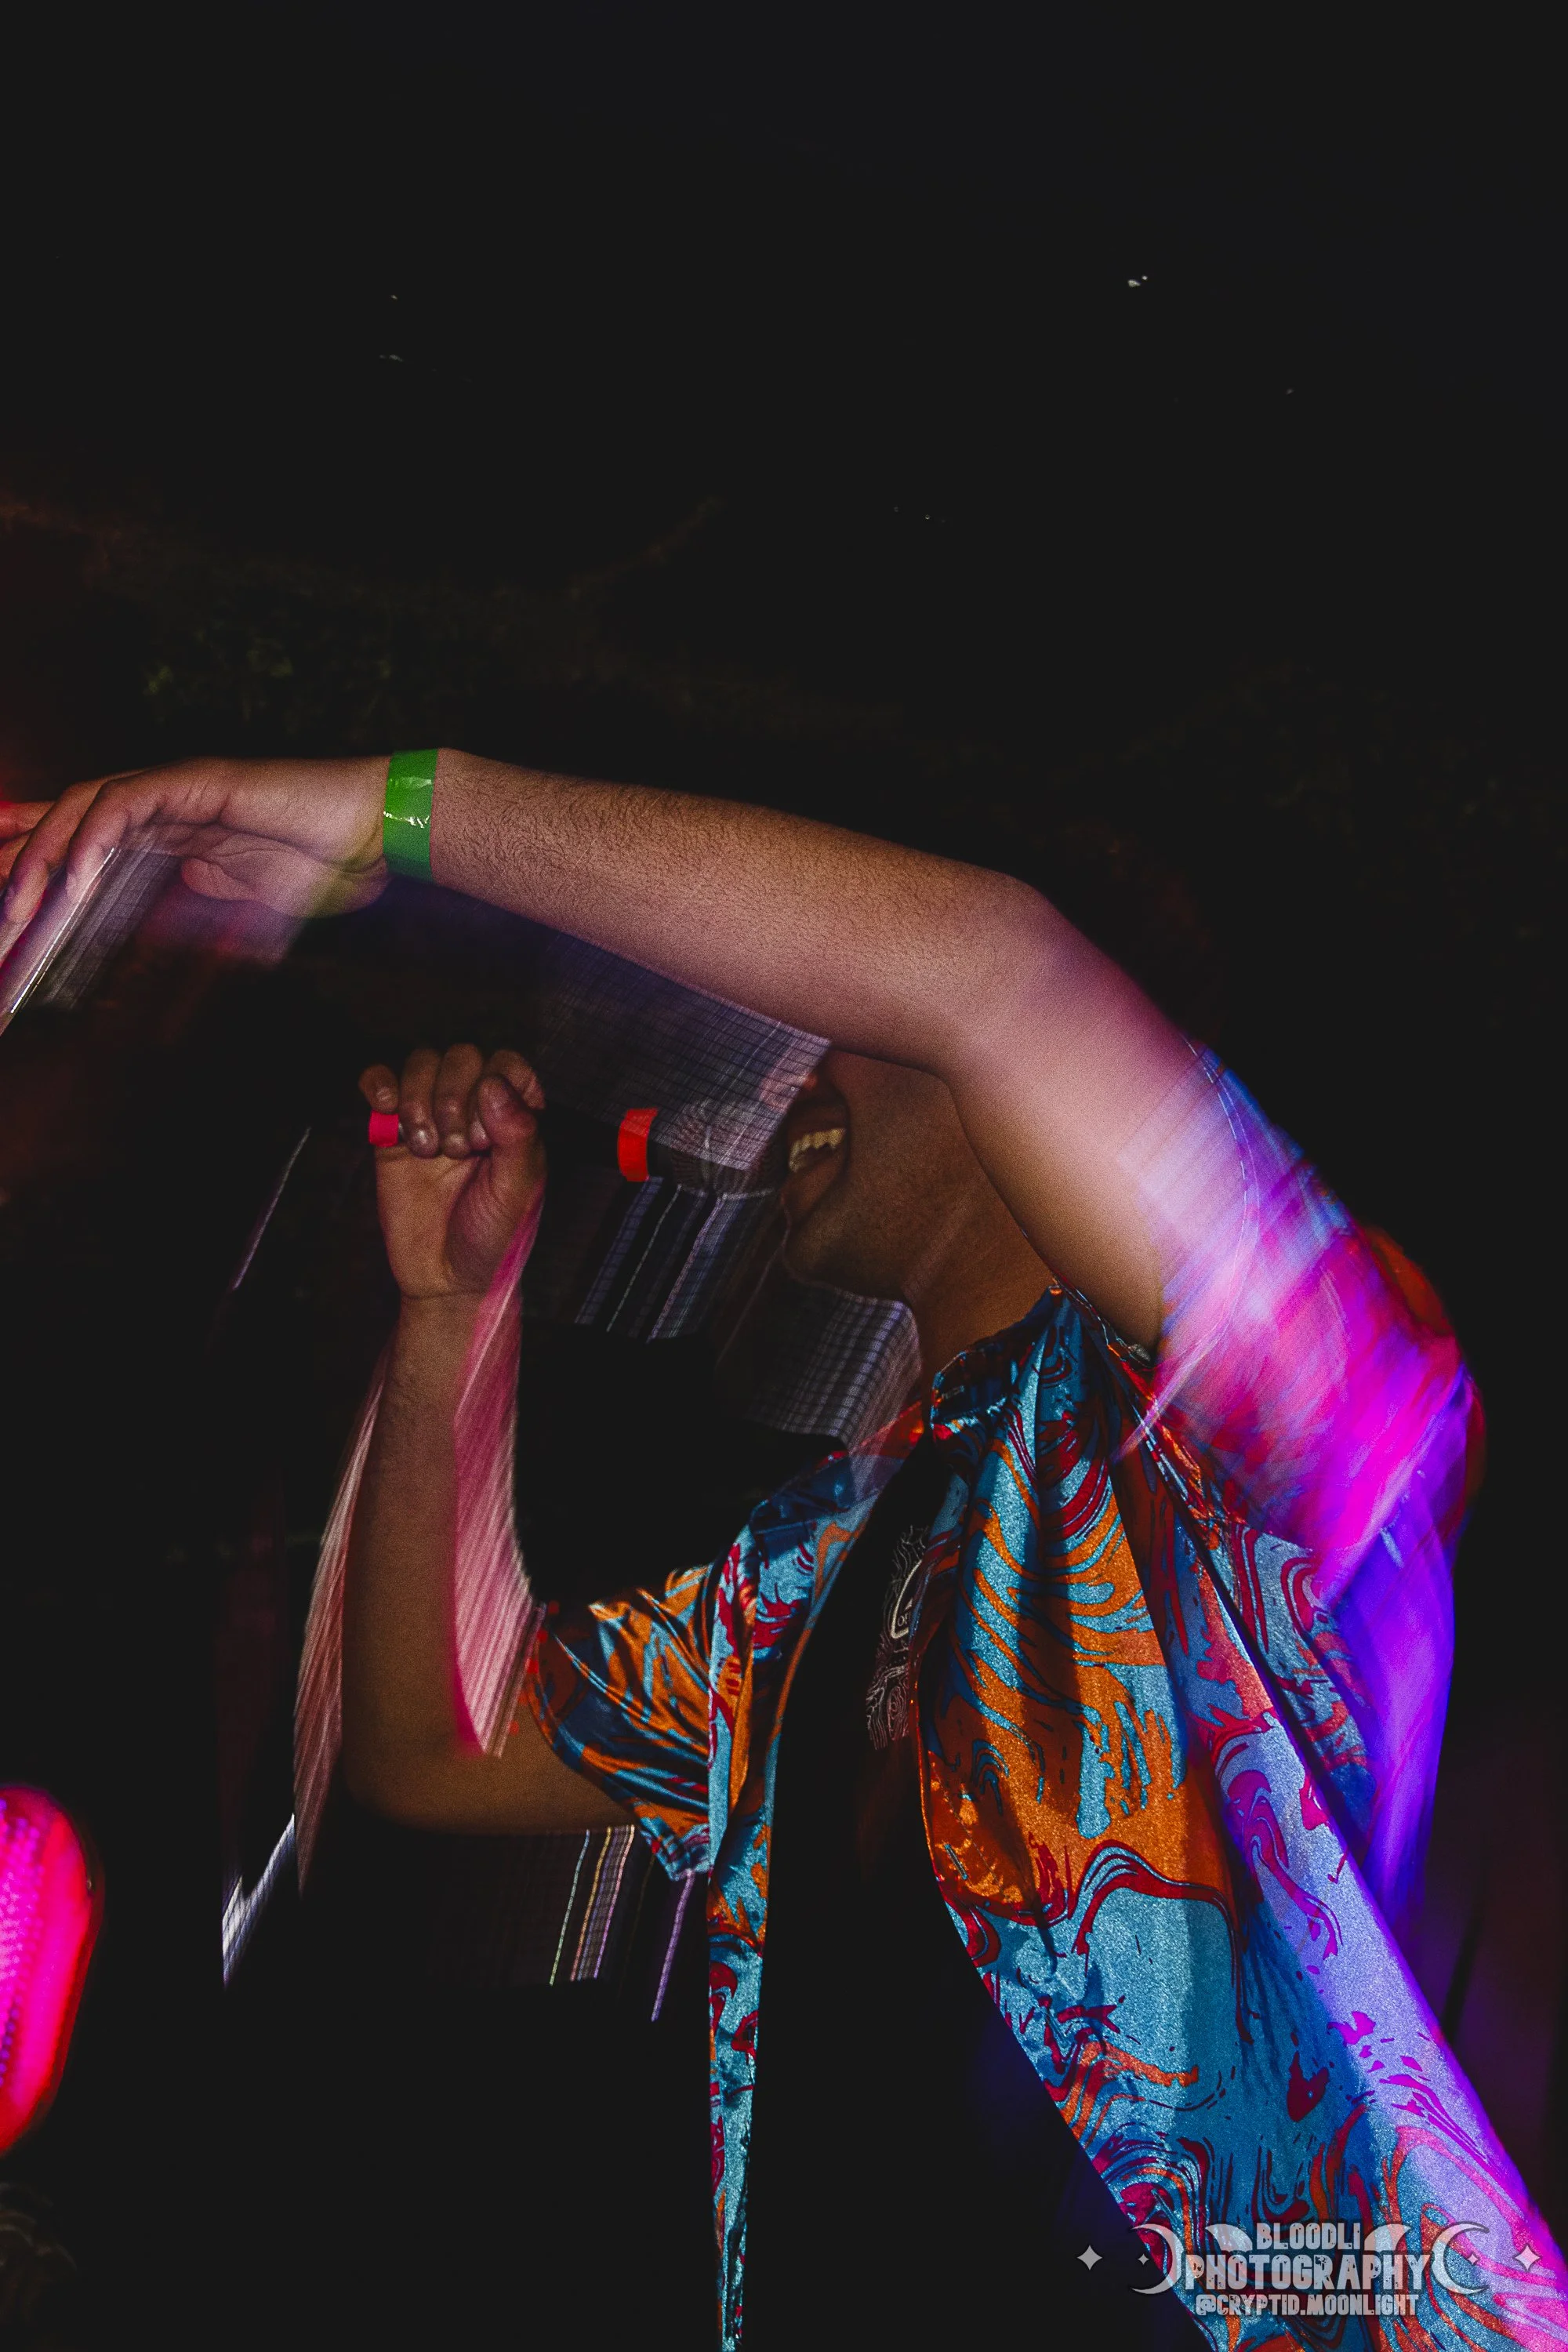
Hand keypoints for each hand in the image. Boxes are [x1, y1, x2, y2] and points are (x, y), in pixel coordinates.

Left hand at [0, 756, 389, 953]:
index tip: (0, 887)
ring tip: (21, 900)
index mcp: (172, 830)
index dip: (35, 853)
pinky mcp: (199, 781)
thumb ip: (199, 917)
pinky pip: (130, 801)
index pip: (86, 836)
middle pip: (69, 816)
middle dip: (20, 854)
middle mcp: (165, 802)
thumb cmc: (327, 863)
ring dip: (46, 853)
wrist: (377, 832)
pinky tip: (78, 868)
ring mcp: (179, 787)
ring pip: (86, 804)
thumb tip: (159, 941)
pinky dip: (97, 833)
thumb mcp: (245, 908)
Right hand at [360, 1046, 545, 1299]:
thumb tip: (494, 1084)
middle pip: (461, 1057)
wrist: (447, 1279)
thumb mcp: (519, 1191)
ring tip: (426, 1149)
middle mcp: (474, 1109)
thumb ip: (517, 1136)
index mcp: (513, 1118)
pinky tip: (384, 1106)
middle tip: (458, 1150)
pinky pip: (380, 1082)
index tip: (489, 1136)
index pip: (506, 1064)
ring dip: (420, 1099)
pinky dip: (378, 1082)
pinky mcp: (391, 1132)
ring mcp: (431, 1117)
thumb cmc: (494, 1236)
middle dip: (454, 1098)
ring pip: (422, 1063)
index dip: (495, 1087)